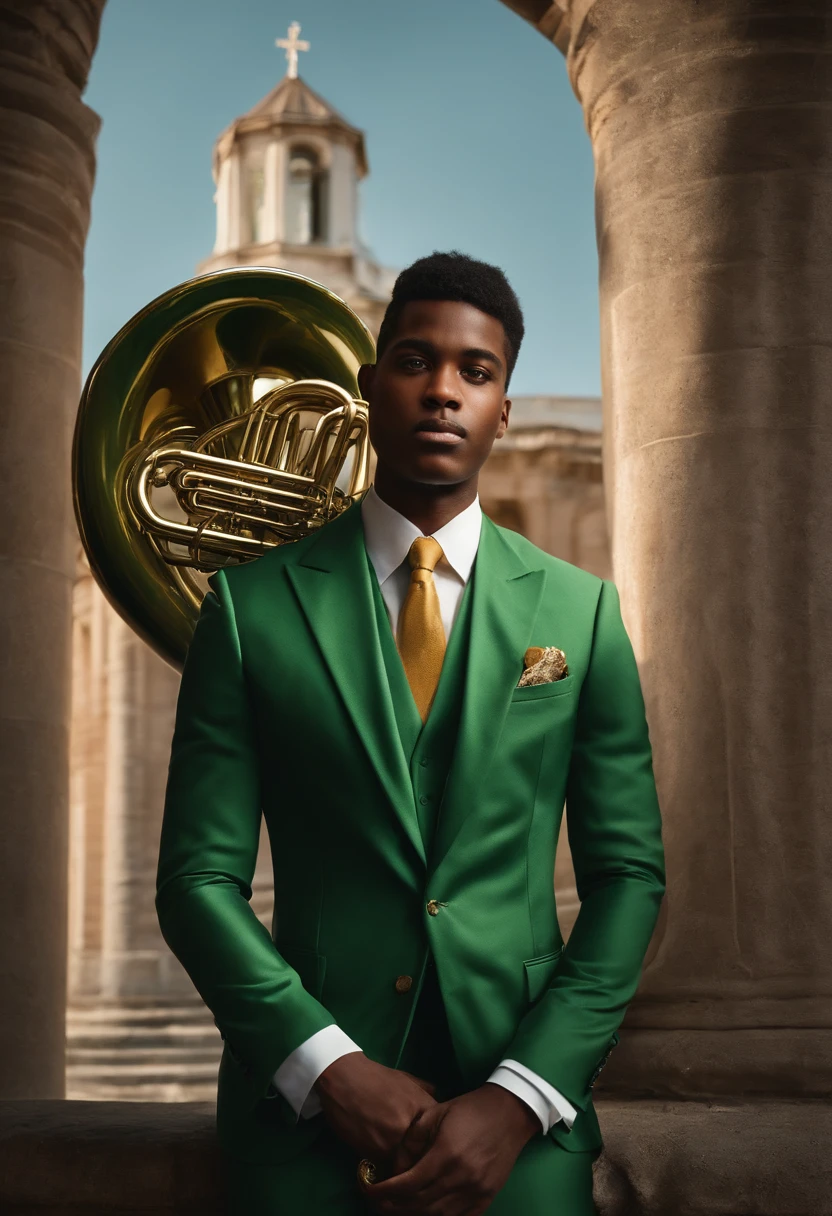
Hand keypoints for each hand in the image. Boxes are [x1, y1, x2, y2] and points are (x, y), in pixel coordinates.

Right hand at [314, 1053, 436, 1169]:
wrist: (343, 1078)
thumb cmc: (376, 1077)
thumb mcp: (406, 1079)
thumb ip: (424, 1091)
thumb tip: (437, 1098)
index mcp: (424, 1108)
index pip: (439, 1138)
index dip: (433, 1145)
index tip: (427, 1148)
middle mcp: (413, 1127)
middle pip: (424, 1155)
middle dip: (418, 1159)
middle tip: (411, 1160)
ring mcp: (394, 1141)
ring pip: (405, 1166)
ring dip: (401, 1167)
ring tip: (395, 1163)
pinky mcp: (375, 1152)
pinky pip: (386, 1169)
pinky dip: (385, 1170)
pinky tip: (381, 1162)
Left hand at [366, 1083, 539, 1215]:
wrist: (509, 1113)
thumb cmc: (468, 1109)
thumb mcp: (434, 1114)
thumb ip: (411, 1141)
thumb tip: (395, 1167)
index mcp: (446, 1154)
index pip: (407, 1183)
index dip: (384, 1191)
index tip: (369, 1190)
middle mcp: (461, 1177)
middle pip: (419, 1204)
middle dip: (394, 1205)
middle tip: (378, 1202)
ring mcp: (476, 1191)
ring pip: (437, 1215)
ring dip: (413, 1214)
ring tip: (397, 1208)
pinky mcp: (487, 1197)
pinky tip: (426, 1213)